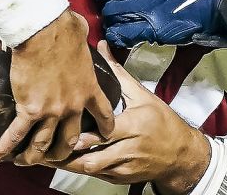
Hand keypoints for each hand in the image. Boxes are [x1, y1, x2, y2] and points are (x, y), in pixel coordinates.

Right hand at [0, 10, 114, 164]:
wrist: (44, 31)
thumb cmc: (65, 29)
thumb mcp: (84, 40)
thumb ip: (85, 45)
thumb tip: (81, 31)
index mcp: (89, 88)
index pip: (104, 114)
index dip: (104, 128)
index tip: (104, 136)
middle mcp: (73, 105)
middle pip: (72, 138)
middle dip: (64, 150)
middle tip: (56, 155)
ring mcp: (52, 110)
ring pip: (44, 143)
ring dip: (35, 154)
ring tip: (26, 160)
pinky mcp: (29, 108)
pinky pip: (16, 134)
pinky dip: (6, 146)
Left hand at [56, 42, 210, 193]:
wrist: (181, 154)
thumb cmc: (162, 122)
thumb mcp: (143, 96)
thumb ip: (119, 74)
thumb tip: (102, 47)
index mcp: (135, 125)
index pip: (106, 133)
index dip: (82, 135)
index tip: (62, 129)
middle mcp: (130, 148)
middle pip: (94, 158)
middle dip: (68, 155)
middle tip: (45, 148)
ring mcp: (125, 166)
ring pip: (92, 170)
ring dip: (69, 164)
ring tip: (49, 157)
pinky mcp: (121, 178)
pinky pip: (96, 176)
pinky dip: (81, 168)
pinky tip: (66, 161)